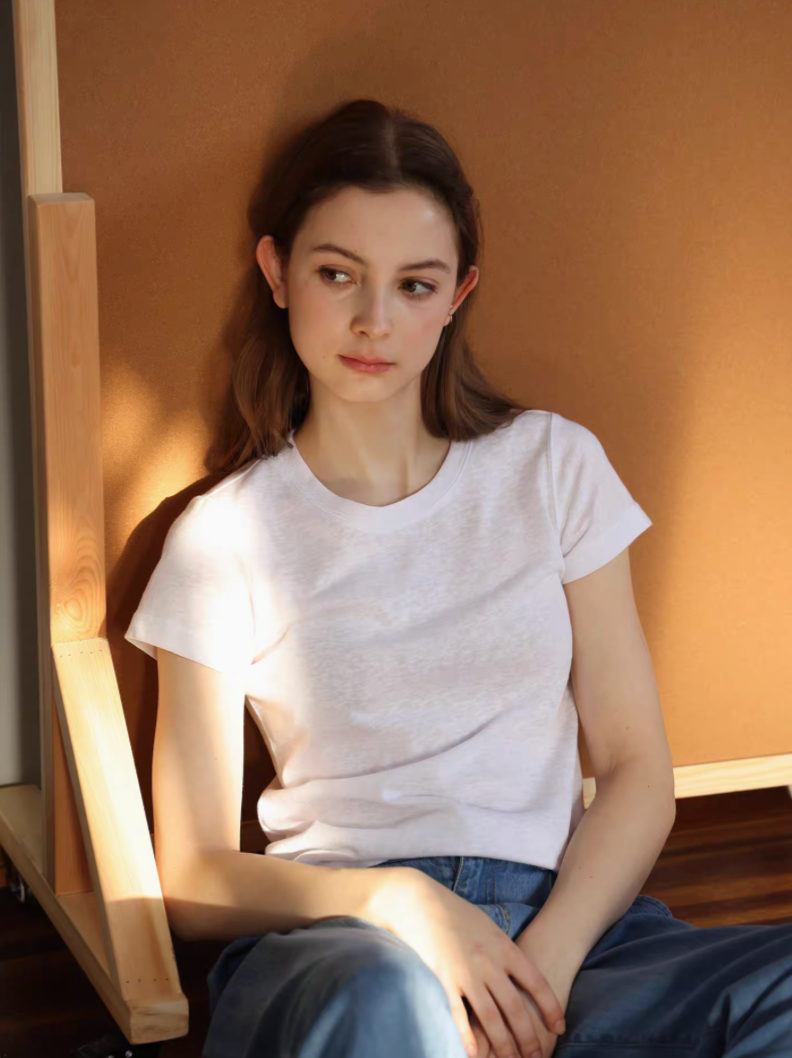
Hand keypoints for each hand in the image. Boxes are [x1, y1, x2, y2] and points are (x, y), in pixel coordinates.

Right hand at [365, 867, 565, 1057]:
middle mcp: (489, 962)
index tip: (558, 1027)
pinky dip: (468, 1037)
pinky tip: (476, 1055)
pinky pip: (460, 1014)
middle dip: (529, 1037)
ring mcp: (467, 972)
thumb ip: (501, 949)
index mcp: (503, 946)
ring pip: (492, 1018)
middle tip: (537, 1057)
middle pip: (516, 1008)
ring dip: (504, 1045)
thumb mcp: (486, 925)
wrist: (419, 900)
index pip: (536, 983)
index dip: (550, 1008)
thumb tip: (516, 968)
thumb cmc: (453, 911)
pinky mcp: (444, 979)